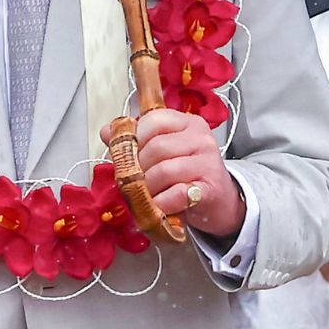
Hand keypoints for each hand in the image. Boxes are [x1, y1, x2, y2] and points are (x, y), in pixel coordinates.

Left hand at [135, 106, 246, 239]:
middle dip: (138, 169)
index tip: (131, 157)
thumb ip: (136, 141)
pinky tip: (158, 207)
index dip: (135, 139)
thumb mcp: (164, 154)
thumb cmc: (188, 176)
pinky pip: (177, 193)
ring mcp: (208, 162)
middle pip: (156, 147)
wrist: (221, 203)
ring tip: (147, 197)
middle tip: (134, 183)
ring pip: (164, 170)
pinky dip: (161, 204)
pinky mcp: (210, 188)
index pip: (154, 120)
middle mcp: (201, 138)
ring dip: (148, 189)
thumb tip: (107, 131)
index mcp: (188, 123)